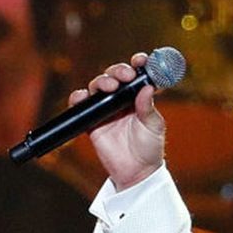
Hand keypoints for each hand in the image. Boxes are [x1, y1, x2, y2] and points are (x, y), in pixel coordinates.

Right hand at [69, 52, 165, 191]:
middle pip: (115, 75)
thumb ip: (148, 107)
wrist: (135, 172)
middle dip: (118, 70)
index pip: (138, 73)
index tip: (141, 60)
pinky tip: (83, 97)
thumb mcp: (154, 126)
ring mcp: (106, 108)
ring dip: (102, 81)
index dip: (138, 63)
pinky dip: (79, 97)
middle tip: (125, 76)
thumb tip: (147, 87)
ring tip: (109, 87)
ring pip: (98, 86)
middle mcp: (122, 98)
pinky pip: (81, 104)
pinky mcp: (92, 120)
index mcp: (140, 96)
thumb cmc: (149, 148)